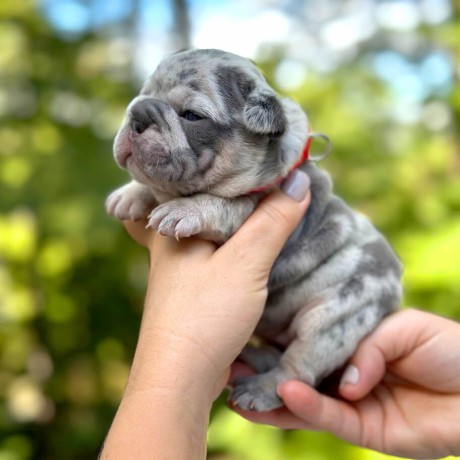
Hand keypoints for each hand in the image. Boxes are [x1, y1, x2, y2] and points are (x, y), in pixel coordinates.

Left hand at [122, 170, 310, 401]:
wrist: (179, 378)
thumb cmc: (204, 316)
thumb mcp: (245, 263)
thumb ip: (272, 221)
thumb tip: (299, 181)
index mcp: (175, 222)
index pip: (201, 176)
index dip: (231, 163)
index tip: (261, 152)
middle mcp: (172, 239)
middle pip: (202, 200)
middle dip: (227, 186)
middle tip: (257, 168)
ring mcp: (180, 265)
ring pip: (209, 227)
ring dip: (231, 216)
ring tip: (259, 198)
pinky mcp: (193, 287)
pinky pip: (214, 252)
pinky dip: (230, 242)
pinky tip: (247, 241)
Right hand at [234, 309, 459, 458]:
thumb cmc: (447, 348)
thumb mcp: (402, 328)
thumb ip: (366, 348)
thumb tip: (345, 382)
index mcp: (350, 343)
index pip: (306, 341)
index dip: (278, 340)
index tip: (247, 333)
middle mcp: (343, 373)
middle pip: (297, 373)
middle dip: (264, 372)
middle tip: (229, 365)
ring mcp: (351, 403)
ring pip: (304, 401)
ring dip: (273, 396)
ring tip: (240, 388)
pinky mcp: (363, 431)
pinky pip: (329, 418)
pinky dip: (307, 407)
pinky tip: (284, 394)